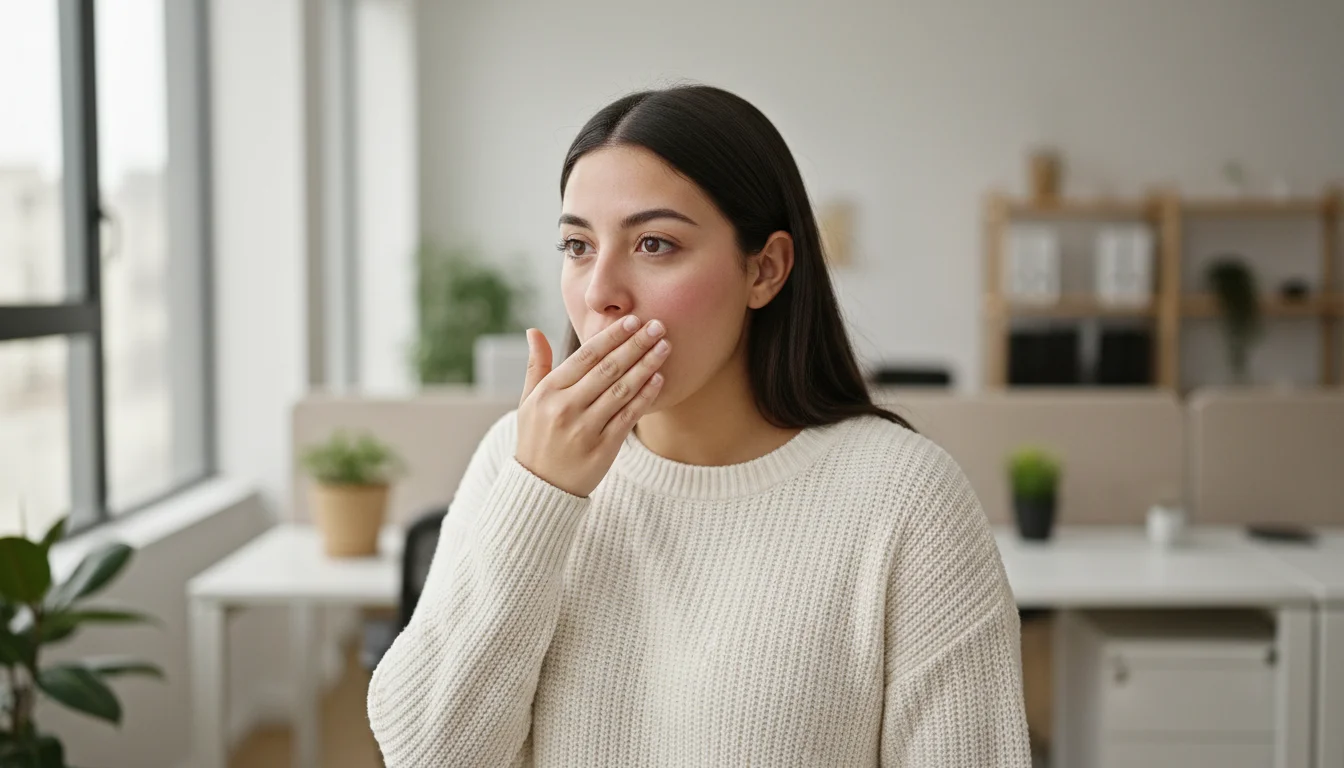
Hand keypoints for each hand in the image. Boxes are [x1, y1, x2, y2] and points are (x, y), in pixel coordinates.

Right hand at [514, 316, 668, 496]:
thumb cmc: (536, 438)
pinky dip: (645, 396)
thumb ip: (536, 366)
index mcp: (548, 392)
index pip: (585, 356)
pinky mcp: (603, 448)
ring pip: (622, 390)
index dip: (611, 336)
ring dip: (646, 366)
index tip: (633, 320)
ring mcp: (585, 429)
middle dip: (635, 344)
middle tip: (658, 325)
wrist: (541, 488)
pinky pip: (628, 416)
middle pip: (607, 369)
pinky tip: (659, 379)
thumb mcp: (529, 402)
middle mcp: (566, 408)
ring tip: (664, 347)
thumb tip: (534, 331)